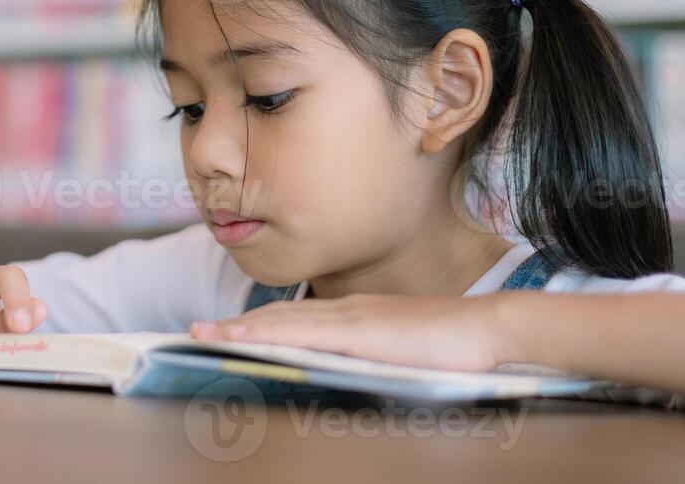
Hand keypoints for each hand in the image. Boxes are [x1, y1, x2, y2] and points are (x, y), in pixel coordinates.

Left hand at [189, 293, 515, 372]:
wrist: (490, 329)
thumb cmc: (456, 347)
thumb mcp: (404, 353)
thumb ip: (376, 357)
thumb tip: (354, 372)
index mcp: (355, 316)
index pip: (294, 320)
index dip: (257, 324)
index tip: (226, 331)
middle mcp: (345, 312)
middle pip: (277, 318)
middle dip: (235, 325)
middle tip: (195, 332)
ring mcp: (349, 319)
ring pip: (280, 322)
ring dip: (238, 328)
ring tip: (202, 334)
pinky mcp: (357, 332)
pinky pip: (299, 333)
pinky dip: (264, 333)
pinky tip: (241, 338)